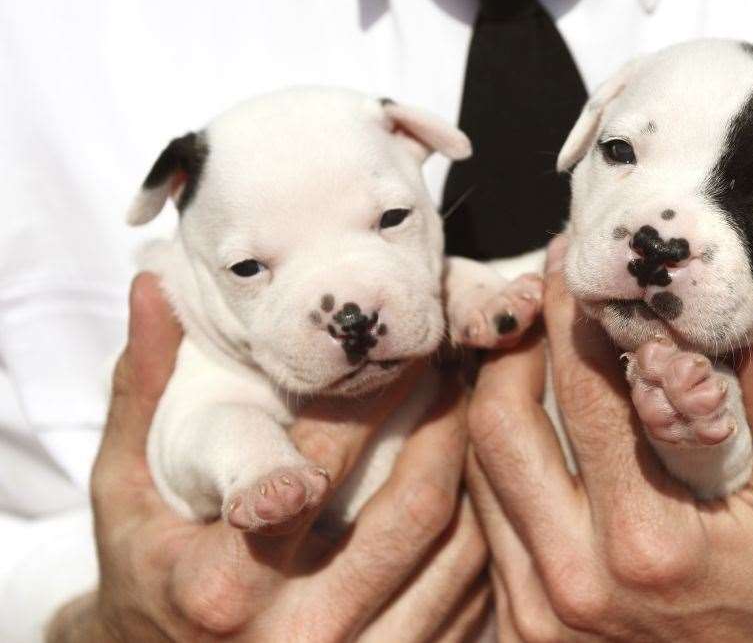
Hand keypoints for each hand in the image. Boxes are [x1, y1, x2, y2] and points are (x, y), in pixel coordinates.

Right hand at [47, 274, 487, 641]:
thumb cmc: (147, 572)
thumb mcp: (124, 490)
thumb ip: (140, 392)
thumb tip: (152, 287)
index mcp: (224, 585)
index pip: (320, 468)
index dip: (369, 398)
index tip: (398, 346)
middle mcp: (300, 635)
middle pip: (416, 507)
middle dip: (446, 420)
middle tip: (454, 366)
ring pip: (462, 553)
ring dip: (478, 471)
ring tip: (472, 413)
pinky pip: (473, 599)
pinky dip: (486, 535)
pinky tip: (478, 486)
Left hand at [464, 237, 752, 641]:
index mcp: (647, 544)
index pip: (587, 398)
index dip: (571, 317)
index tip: (567, 264)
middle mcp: (576, 581)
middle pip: (498, 427)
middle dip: (510, 350)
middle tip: (535, 306)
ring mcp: (539, 610)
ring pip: (478, 469)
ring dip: (494, 398)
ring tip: (527, 353)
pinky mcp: (520, 626)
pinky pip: (484, 516)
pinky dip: (496, 458)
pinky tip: (526, 425)